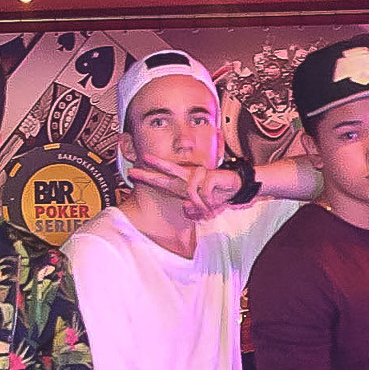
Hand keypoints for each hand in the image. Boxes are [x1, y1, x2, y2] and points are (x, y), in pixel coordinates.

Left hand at [122, 162, 239, 218]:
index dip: (147, 177)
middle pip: (169, 169)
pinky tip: (214, 200)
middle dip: (156, 165)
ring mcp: (199, 175)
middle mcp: (188, 177)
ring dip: (200, 203)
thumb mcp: (202, 207)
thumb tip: (185, 209)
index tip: (132, 173)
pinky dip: (209, 200)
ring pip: (189, 188)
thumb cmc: (217, 195)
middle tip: (143, 158)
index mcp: (183, 185)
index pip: (162, 180)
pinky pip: (204, 191)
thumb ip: (192, 210)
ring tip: (207, 209)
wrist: (236, 188)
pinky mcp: (210, 175)